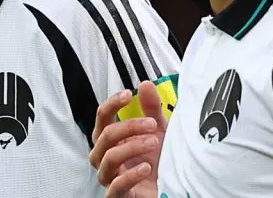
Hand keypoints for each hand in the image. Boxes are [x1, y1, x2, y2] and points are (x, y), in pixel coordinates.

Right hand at [89, 81, 167, 197]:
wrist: (169, 190)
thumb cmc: (158, 164)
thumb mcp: (158, 132)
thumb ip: (151, 109)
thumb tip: (145, 85)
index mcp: (112, 140)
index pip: (102, 117)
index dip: (112, 104)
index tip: (127, 95)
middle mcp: (106, 156)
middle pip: (105, 135)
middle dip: (129, 126)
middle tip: (151, 124)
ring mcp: (110, 177)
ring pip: (109, 158)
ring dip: (132, 147)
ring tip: (153, 143)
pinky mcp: (118, 196)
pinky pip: (116, 186)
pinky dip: (130, 175)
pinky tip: (146, 168)